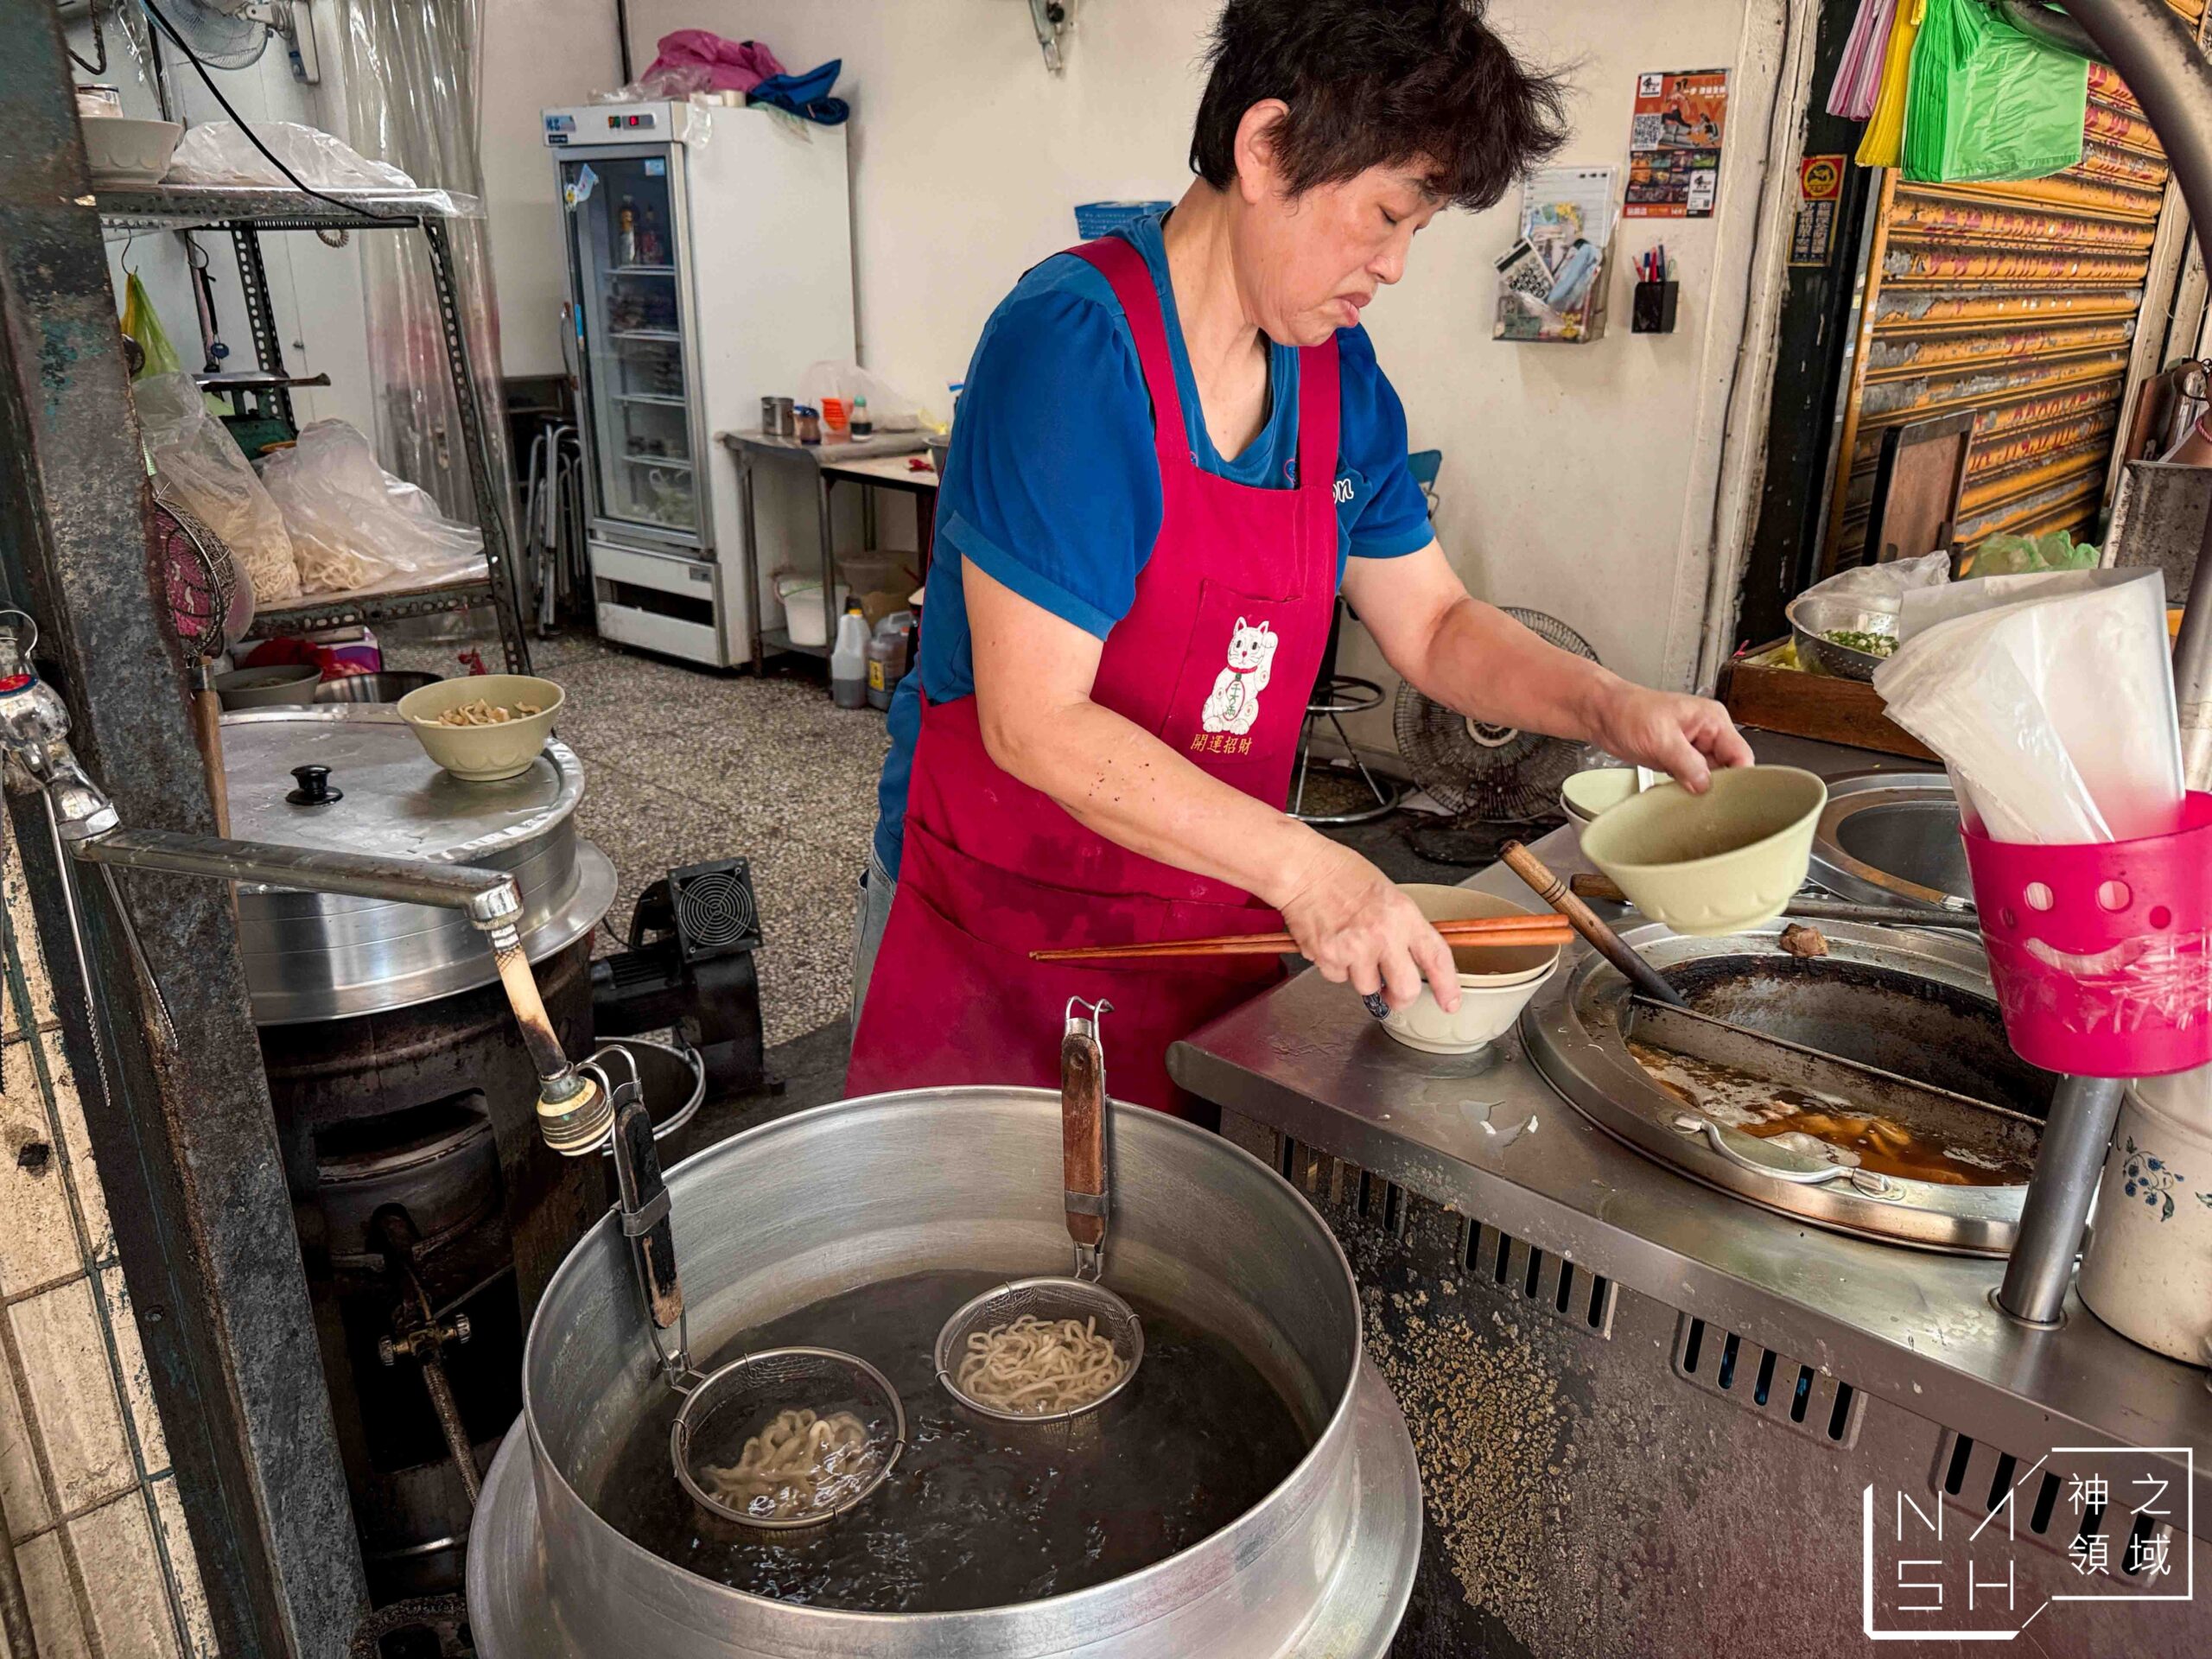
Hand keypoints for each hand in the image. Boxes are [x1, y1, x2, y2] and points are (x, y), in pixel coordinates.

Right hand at [1274, 836, 1459, 1012]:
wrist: (1303, 869)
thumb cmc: (1341, 874)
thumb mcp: (1388, 893)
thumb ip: (1402, 927)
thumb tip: (1410, 955)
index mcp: (1403, 915)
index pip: (1436, 958)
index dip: (1447, 985)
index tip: (1450, 1001)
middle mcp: (1383, 935)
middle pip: (1405, 989)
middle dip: (1401, 999)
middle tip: (1395, 996)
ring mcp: (1354, 949)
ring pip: (1367, 987)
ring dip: (1361, 975)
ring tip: (1350, 947)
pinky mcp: (1328, 958)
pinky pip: (1337, 977)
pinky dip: (1335, 967)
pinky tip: (1331, 943)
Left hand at [1590, 680, 1752, 792]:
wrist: (1602, 714)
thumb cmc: (1628, 711)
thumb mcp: (1660, 738)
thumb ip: (1687, 763)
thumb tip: (1705, 785)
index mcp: (1713, 720)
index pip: (1741, 755)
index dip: (1737, 778)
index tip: (1724, 796)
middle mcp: (1708, 734)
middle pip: (1727, 770)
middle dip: (1713, 786)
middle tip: (1697, 797)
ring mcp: (1693, 749)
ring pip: (1708, 779)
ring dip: (1695, 789)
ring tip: (1678, 790)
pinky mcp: (1679, 760)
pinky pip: (1690, 780)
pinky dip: (1682, 788)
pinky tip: (1669, 789)